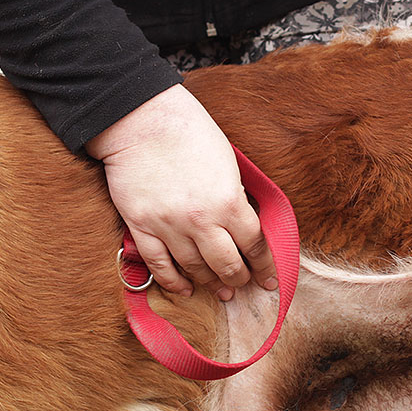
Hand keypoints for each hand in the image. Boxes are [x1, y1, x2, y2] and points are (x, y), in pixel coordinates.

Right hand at [86, 84, 276, 300]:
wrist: (141, 119)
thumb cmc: (189, 133)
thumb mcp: (229, 164)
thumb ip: (236, 198)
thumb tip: (242, 226)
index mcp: (228, 201)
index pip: (254, 245)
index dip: (265, 267)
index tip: (269, 280)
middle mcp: (201, 220)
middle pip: (227, 264)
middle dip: (240, 279)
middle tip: (244, 285)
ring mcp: (169, 226)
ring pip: (195, 269)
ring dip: (211, 283)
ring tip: (221, 291)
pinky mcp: (141, 226)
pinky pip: (159, 264)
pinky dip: (173, 281)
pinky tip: (184, 289)